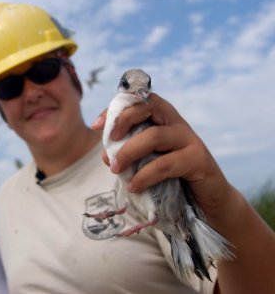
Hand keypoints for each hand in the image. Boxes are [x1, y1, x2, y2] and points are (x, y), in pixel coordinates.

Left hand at [92, 93, 233, 219]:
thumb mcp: (148, 162)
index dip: (115, 109)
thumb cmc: (173, 179)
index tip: (96, 126)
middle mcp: (177, 124)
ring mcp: (190, 140)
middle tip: (108, 142)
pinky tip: (134, 186)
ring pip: (154, 135)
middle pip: (148, 106)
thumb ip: (130, 154)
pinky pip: (165, 164)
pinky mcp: (199, 160)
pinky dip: (144, 175)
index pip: (138, 101)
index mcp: (164, 119)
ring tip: (115, 169)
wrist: (207, 202)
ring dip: (128, 152)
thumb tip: (106, 156)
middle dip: (122, 120)